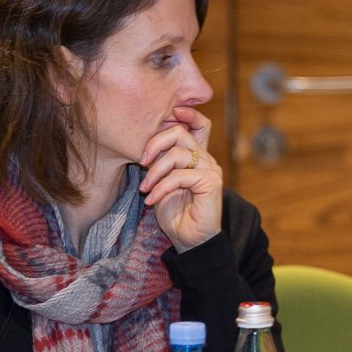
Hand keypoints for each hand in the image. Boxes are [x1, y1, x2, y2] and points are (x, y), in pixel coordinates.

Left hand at [138, 106, 222, 252]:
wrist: (189, 240)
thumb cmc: (174, 212)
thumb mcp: (161, 182)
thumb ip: (159, 162)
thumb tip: (143, 145)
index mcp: (196, 155)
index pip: (199, 124)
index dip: (187, 113)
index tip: (170, 112)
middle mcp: (206, 159)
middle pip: (180, 132)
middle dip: (155, 143)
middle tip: (141, 161)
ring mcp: (210, 169)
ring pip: (177, 154)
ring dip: (155, 171)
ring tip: (145, 188)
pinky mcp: (211, 183)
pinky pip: (179, 176)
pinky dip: (161, 188)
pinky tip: (152, 200)